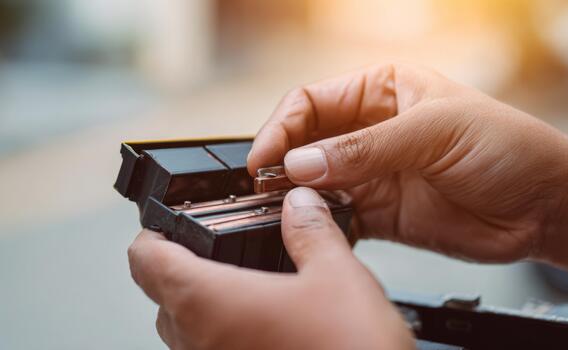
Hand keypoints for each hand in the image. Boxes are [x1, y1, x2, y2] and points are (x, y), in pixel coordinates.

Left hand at [128, 187, 413, 349]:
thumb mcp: (338, 276)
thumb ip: (311, 232)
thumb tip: (299, 203)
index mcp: (209, 303)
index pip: (145, 261)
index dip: (152, 233)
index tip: (168, 221)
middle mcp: (199, 343)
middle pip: (163, 296)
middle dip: (187, 266)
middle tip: (220, 247)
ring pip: (185, 331)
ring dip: (207, 304)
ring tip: (250, 284)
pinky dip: (227, 333)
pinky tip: (267, 324)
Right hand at [247, 64, 567, 291]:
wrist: (544, 205)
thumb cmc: (506, 147)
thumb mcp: (434, 132)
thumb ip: (366, 149)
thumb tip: (302, 163)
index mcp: (382, 92)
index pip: (312, 102)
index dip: (282, 127)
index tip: (265, 156)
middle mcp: (370, 131)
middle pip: (305, 143)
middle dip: (282, 162)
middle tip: (265, 185)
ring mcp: (373, 173)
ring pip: (315, 182)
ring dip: (297, 196)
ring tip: (285, 209)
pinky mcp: (381, 213)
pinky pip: (337, 217)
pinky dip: (321, 223)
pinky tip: (316, 227)